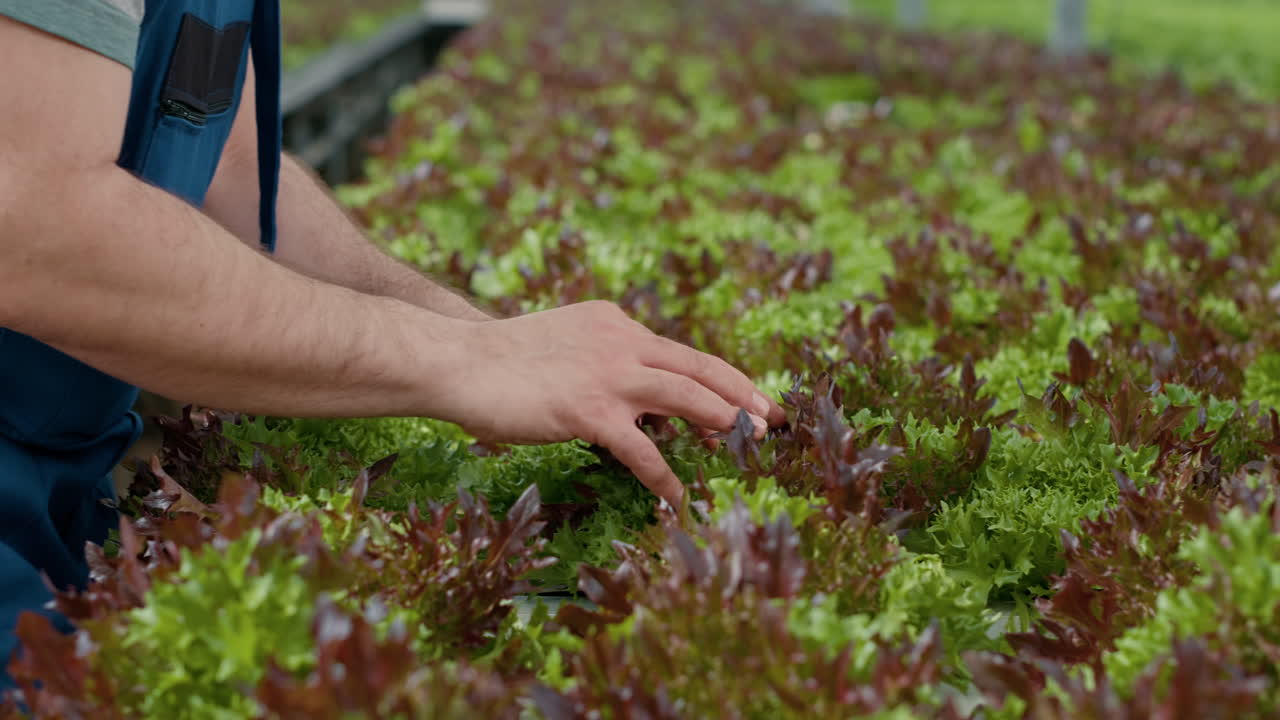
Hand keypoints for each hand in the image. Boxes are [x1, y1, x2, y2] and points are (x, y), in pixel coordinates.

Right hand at [439, 301, 783, 504]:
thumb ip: (598, 362)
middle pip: (700, 367)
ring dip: (727, 423)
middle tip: (775, 417)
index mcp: (614, 322)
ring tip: (751, 446)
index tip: (744, 394)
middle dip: (743, 393)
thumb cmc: (499, 362)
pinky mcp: (590, 410)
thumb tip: (630, 404)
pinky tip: (680, 499)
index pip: (678, 352)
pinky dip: (667, 478)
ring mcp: (609, 375)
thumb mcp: (562, 344)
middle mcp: (621, 341)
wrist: (457, 361)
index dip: (717, 375)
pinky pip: (644, 451)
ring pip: (689, 398)